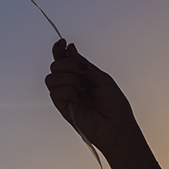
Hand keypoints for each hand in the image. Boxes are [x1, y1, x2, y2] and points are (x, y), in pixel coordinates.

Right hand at [44, 39, 136, 153]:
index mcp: (80, 74)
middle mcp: (70, 83)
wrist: (118, 126)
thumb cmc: (113, 103)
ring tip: (84, 87)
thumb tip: (69, 47)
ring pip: (51, 78)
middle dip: (68, 63)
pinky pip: (55, 93)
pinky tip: (80, 98)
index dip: (59, 49)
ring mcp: (66, 95)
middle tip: (84, 71)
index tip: (63, 42)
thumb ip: (84, 64)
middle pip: (55, 65)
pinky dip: (68, 91)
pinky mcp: (63, 108)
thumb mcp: (101, 78)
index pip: (63, 58)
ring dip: (68, 78)